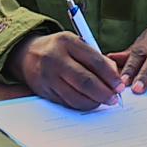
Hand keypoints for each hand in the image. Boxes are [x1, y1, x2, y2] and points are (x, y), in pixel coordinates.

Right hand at [5, 32, 121, 110]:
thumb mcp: (77, 44)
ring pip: (75, 96)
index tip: (120, 86)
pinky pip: (66, 102)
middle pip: (85, 81)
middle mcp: (55, 58)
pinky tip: (89, 102)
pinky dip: (81, 105)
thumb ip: (96, 58)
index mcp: (67, 42)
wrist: (27, 53)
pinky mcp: (43, 90)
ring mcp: (47, 76)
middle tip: (114, 98)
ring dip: (93, 102)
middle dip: (104, 93)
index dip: (110, 76)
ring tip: (103, 101)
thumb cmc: (59, 49)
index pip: (94, 61)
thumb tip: (115, 78)